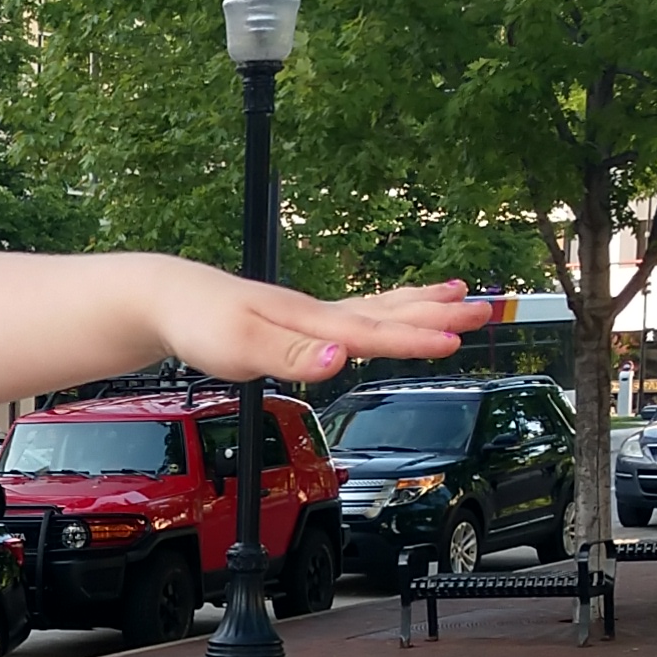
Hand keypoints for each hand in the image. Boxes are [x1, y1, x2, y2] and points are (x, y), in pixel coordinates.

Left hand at [136, 263, 492, 386]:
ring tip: (462, 294)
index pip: (373, 333)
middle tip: (489, 308)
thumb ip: (290, 357)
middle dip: (440, 312)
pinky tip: (391, 314)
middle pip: (390, 311)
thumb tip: (338, 362)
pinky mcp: (298, 321)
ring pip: (379, 308)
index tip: (457, 337)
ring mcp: (310, 316)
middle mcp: (317, 315)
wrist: (167, 298)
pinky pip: (357, 314)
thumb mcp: (239, 348)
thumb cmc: (199, 322)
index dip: (416, 337)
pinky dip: (386, 311)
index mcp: (310, 323)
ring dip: (422, 304)